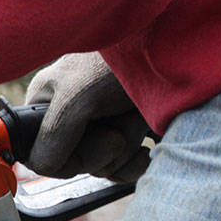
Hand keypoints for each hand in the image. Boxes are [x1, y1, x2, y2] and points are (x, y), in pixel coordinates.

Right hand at [24, 52, 150, 182]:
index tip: (92, 134)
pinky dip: (139, 162)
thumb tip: (42, 166)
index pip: (41, 157)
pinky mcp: (126, 137)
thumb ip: (54, 131)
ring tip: (137, 114)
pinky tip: (148, 139)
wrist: (179, 48)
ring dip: (127, 146)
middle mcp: (67, 118)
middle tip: (121, 115)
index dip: (69, 157)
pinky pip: (123, 171)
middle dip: (105, 148)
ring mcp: (98, 128)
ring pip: (102, 168)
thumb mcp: (79, 94)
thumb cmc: (125, 58)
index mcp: (45, 104)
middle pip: (76, 165)